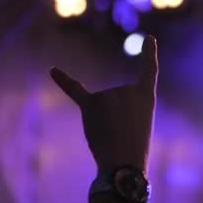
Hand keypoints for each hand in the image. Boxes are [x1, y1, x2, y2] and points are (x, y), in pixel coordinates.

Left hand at [50, 35, 157, 171]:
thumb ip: (120, 109)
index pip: (149, 71)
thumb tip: (93, 101)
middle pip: (115, 100)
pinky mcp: (91, 104)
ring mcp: (108, 95)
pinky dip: (63, 80)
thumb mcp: (136, 125)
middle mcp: (127, 89)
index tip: (150, 38)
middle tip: (122, 136)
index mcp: (146, 95)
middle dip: (115, 119)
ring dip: (102, 122)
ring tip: (111, 136)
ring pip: (99, 106)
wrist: (124, 163)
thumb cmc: (134, 149)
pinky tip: (52, 70)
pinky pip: (75, 90)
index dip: (149, 53)